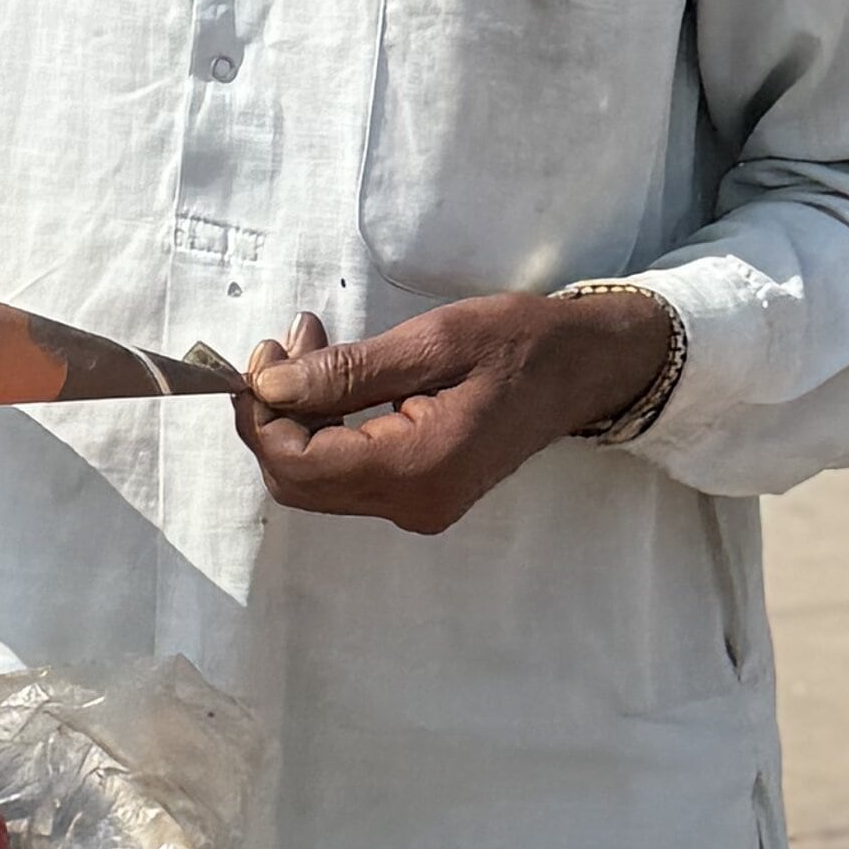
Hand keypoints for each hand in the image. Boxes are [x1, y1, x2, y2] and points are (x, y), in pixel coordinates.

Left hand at [235, 290, 673, 537]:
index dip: (262, 414)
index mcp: (418, 468)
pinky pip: (347, 473)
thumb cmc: (521, 344)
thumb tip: (270, 385)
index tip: (267, 352)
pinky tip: (334, 378)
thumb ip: (347, 371)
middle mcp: (413, 504)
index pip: (300, 463)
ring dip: (297, 417)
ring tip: (310, 346)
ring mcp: (417, 507)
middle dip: (273, 415)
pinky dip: (325, 427)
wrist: (585, 370)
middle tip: (284, 345)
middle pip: (298, 482)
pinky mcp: (420, 496)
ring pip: (316, 480)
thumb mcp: (435, 341)